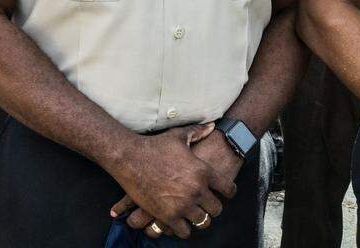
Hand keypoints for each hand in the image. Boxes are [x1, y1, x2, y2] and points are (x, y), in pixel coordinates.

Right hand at [108, 123, 234, 238]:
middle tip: (208, 205)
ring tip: (196, 215)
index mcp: (202, 171)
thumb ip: (199, 132)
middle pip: (217, 209)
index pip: (228, 189)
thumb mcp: (179, 136)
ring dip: (200, 219)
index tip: (226, 193)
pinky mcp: (167, 216)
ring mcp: (182, 205)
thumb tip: (213, 127)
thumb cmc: (155, 145)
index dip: (229, 192)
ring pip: (202, 222)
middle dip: (214, 208)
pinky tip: (181, 222)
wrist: (130, 158)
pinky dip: (184, 228)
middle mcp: (196, 190)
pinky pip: (184, 231)